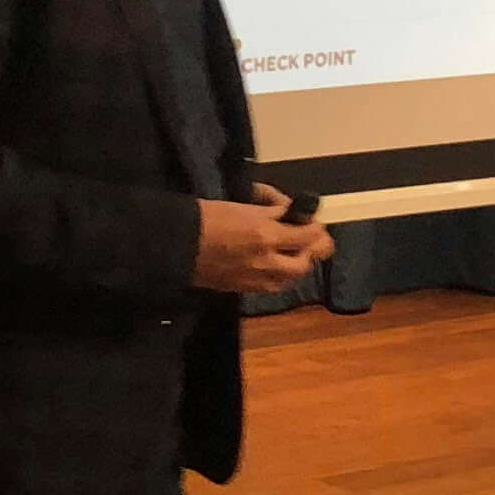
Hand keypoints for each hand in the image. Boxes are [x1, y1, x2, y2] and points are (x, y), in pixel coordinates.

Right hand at [193, 190, 333, 295]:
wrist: (178, 245)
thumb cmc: (208, 217)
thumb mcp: (244, 205)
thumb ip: (271, 211)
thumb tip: (289, 211)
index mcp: (266, 235)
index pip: (308, 235)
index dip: (316, 228)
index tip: (315, 222)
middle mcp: (267, 262)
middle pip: (304, 263)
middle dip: (310, 251)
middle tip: (306, 240)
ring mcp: (256, 279)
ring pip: (290, 279)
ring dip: (296, 266)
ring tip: (291, 253)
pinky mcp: (244, 289)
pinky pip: (272, 286)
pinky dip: (279, 276)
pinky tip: (273, 266)